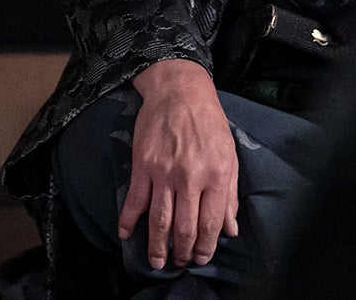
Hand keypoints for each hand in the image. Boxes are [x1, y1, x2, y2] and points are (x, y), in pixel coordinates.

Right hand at [122, 59, 240, 269]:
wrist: (180, 92)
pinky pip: (134, 201)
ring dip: (157, 246)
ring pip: (159, 221)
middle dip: (182, 252)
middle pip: (184, 228)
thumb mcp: (230, 155)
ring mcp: (164, 173)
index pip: (211, 224)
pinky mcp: (143, 165)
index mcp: (217, 175)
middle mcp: (191, 177)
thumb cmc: (210, 123)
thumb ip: (230, 194)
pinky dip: (128, 221)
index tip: (201, 259)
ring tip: (157, 261)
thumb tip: (230, 229)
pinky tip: (125, 234)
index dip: (205, 247)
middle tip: (180, 262)